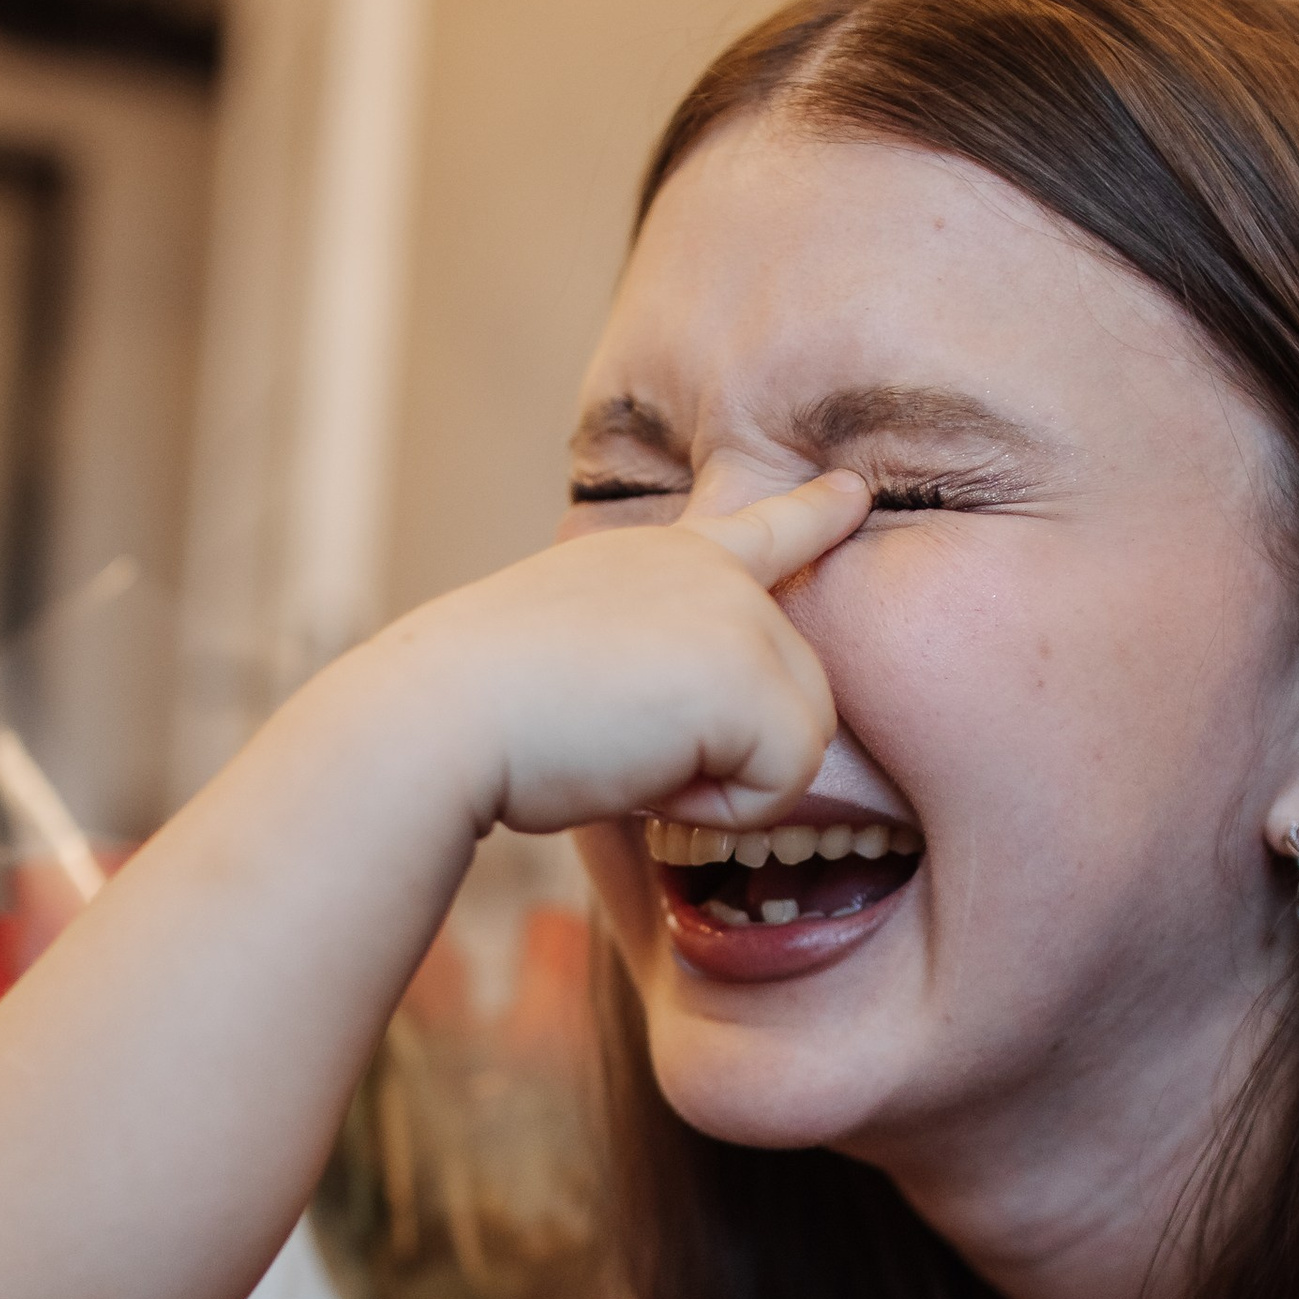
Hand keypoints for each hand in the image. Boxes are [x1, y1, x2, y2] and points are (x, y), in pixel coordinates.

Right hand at [377, 473, 865, 845]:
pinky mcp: (747, 671)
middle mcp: (714, 571)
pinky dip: (722, 808)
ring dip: (723, 783)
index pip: (762, 530)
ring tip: (628, 755)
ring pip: (802, 740)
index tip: (852, 490)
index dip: (814, 515)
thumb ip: (652, 668)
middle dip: (732, 753)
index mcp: (664, 558)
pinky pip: (786, 781)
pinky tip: (644, 773)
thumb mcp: (576, 660)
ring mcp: (737, 612)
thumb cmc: (483, 713)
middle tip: (624, 747)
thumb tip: (689, 735)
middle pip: (799, 692)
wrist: (445, 711)